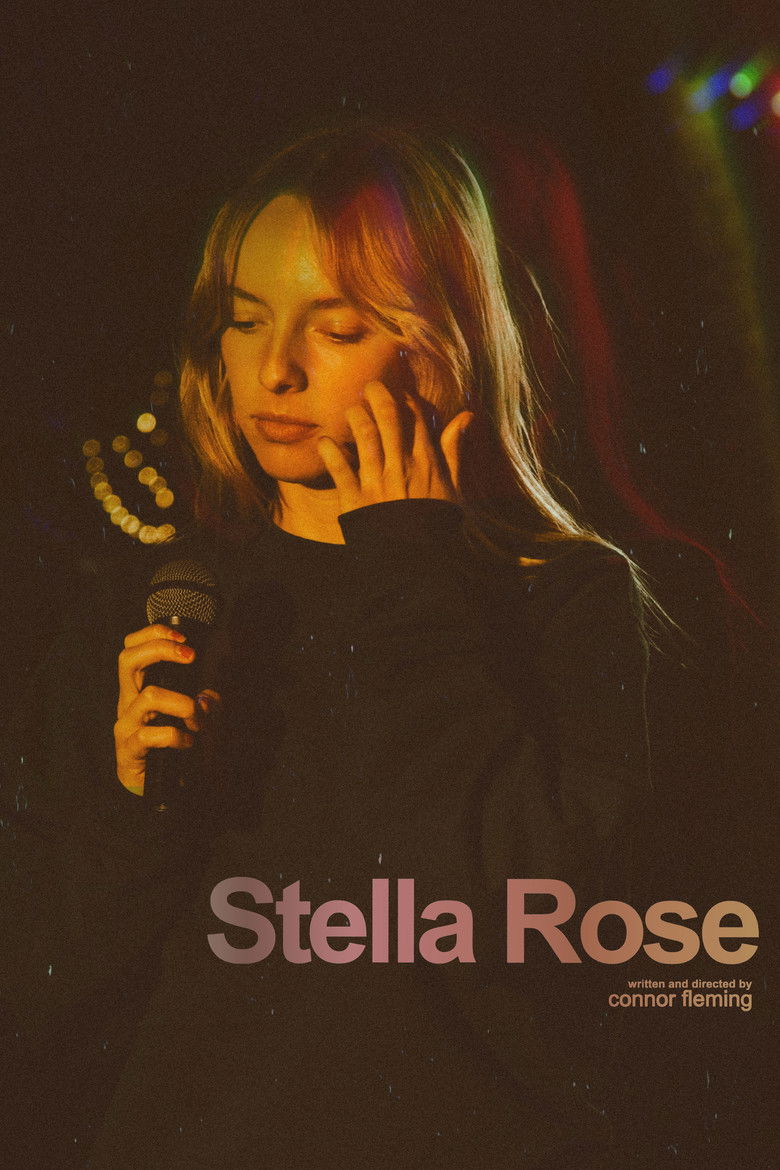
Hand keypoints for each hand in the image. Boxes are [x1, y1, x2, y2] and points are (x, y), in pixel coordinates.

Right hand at [114, 624, 220, 795]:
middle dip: (160, 650)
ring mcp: (126, 725)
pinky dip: (177, 736)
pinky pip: (151, 734)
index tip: (183, 637)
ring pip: (148, 696)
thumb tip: (208, 694)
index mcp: (141, 688)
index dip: (153, 634)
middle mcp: (128, 702)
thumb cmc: (182, 748)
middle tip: (190, 657)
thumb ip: (208, 700)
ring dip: (183, 703)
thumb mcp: (202, 718)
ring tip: (198, 720)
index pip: (132, 648)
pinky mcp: (129, 750)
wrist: (167, 791)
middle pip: (126, 659)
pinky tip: (188, 743)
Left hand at [316, 381, 473, 513]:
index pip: (415, 418)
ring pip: (364, 437)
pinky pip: (340, 471)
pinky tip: (324, 442)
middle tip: (370, 385)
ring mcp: (377, 482)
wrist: (418, 564)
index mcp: (426, 462)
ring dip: (356, 418)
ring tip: (351, 410)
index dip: (406, 400)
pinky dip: (330, 454)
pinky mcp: (356, 501)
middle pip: (388, 419)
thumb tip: (466, 417)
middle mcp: (401, 466)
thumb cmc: (439, 528)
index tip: (400, 394)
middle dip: (378, 396)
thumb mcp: (454, 489)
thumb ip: (454, 451)